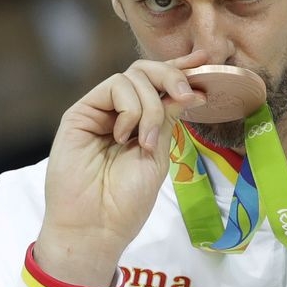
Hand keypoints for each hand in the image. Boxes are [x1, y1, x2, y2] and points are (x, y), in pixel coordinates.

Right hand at [34, 50, 209, 285]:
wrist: (96, 226)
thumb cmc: (126, 202)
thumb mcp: (158, 156)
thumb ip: (167, 119)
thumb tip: (189, 89)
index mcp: (142, 123)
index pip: (160, 85)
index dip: (181, 69)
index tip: (205, 60)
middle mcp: (119, 113)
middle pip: (146, 71)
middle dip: (172, 76)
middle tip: (187, 95)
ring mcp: (99, 111)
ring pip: (133, 76)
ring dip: (151, 106)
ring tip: (146, 141)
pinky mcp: (80, 113)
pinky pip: (114, 87)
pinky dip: (130, 108)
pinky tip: (124, 136)